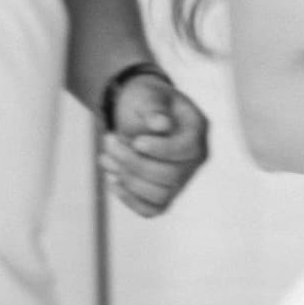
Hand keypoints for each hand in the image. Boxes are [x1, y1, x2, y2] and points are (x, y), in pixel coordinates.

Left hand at [99, 74, 209, 216]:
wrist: (138, 112)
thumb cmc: (145, 100)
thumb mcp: (148, 95)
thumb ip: (154, 107)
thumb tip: (162, 125)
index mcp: (197, 130)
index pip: (187, 149)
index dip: (162, 150)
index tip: (136, 141)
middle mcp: (194, 159)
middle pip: (171, 175)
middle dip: (134, 162)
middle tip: (108, 140)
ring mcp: (181, 179)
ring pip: (161, 195)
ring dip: (128, 180)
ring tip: (106, 158)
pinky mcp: (165, 194)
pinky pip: (152, 210)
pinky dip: (130, 199)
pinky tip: (112, 180)